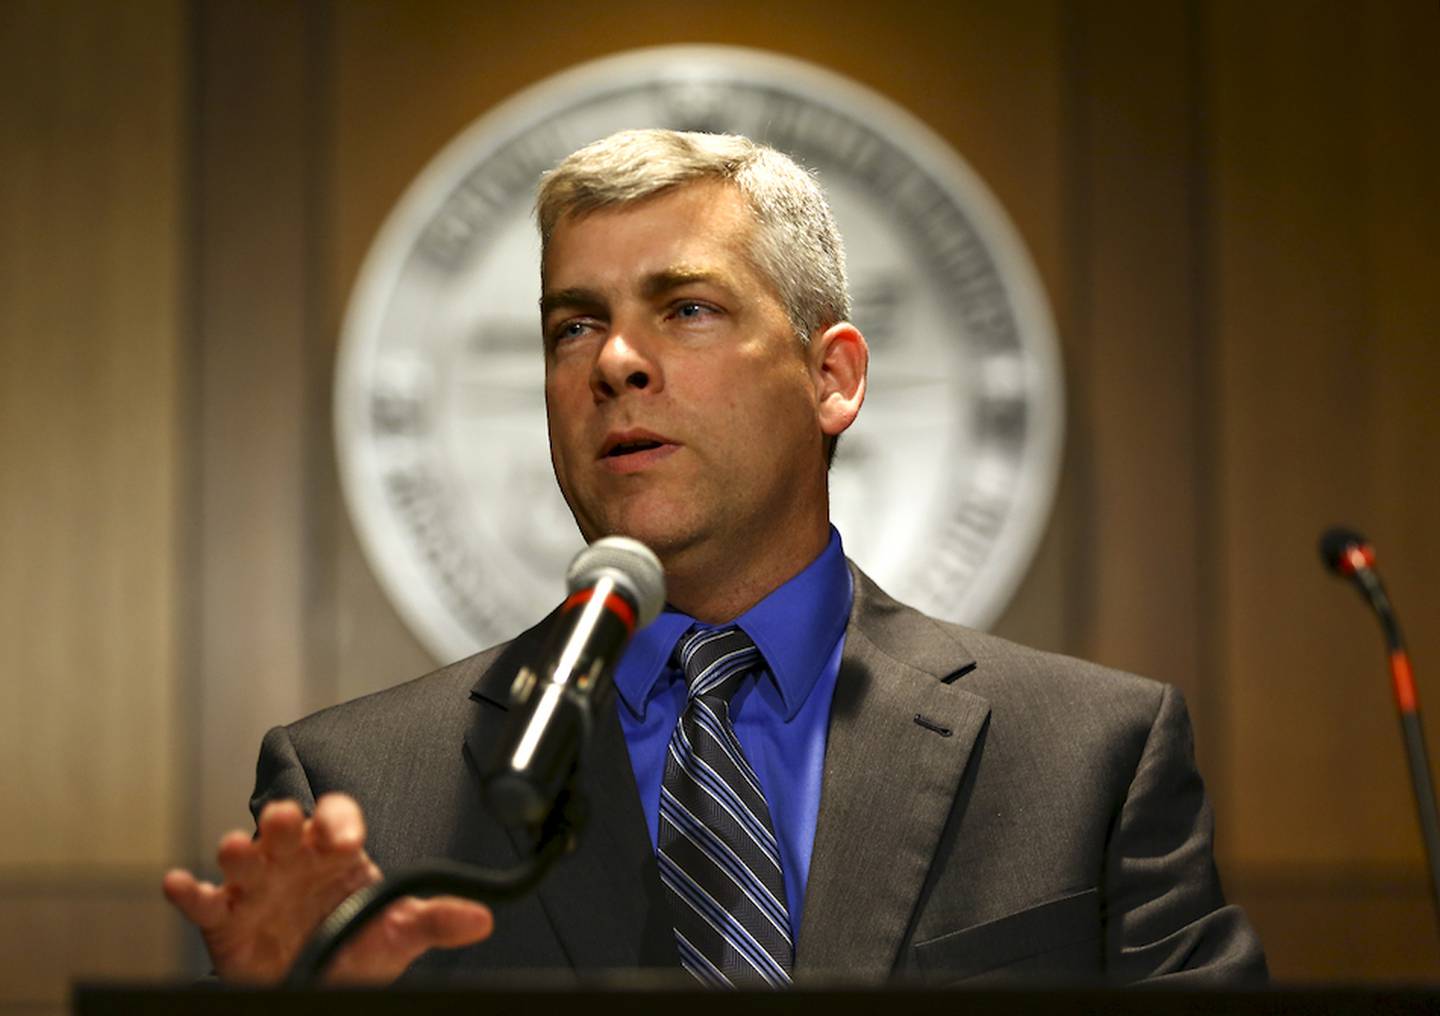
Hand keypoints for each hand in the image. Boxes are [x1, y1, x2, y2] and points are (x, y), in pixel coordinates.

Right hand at [162, 793, 493, 982]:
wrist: (318, 980)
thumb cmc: (352, 944)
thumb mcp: (398, 932)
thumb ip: (435, 919)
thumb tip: (481, 918)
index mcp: (334, 853)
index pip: (337, 818)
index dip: (338, 820)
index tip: (345, 837)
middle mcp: (293, 861)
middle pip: (285, 828)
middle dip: (284, 821)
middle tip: (287, 821)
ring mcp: (257, 887)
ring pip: (243, 856)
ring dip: (238, 849)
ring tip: (236, 849)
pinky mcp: (225, 919)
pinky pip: (202, 902)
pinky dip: (188, 891)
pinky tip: (179, 884)